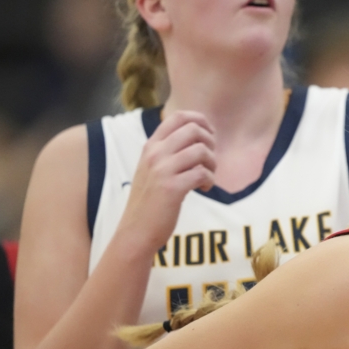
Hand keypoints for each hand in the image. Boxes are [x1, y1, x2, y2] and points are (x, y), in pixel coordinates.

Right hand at [116, 111, 215, 253]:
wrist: (135, 232)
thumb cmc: (149, 202)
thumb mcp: (151, 169)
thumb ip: (167, 151)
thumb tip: (198, 136)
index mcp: (150, 146)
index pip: (178, 117)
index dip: (200, 120)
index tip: (209, 135)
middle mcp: (155, 154)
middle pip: (194, 130)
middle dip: (211, 142)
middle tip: (210, 160)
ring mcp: (162, 170)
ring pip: (201, 150)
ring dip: (212, 163)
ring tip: (207, 177)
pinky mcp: (172, 188)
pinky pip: (202, 173)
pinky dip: (210, 180)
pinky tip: (204, 188)